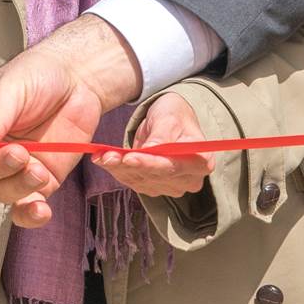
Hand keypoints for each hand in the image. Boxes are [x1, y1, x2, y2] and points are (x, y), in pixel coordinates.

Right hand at [0, 15, 146, 229]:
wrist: (78, 79)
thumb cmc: (36, 75)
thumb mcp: (10, 89)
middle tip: (19, 152)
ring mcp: (16, 167)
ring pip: (4, 192)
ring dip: (18, 186)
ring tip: (37, 169)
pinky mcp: (43, 178)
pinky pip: (30, 205)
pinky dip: (32, 214)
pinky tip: (41, 211)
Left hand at [90, 92, 210, 200]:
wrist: (169, 121)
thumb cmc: (174, 116)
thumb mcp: (169, 118)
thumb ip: (161, 135)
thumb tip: (150, 151)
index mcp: (200, 161)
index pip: (172, 166)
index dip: (150, 164)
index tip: (129, 157)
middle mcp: (189, 179)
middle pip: (155, 176)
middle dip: (128, 165)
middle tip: (107, 155)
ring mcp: (172, 186)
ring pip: (140, 180)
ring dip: (118, 168)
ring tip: (102, 156)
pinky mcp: (155, 188)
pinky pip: (132, 181)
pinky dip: (117, 170)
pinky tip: (105, 160)